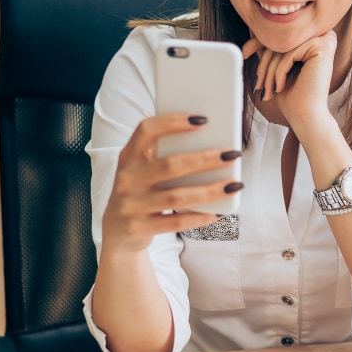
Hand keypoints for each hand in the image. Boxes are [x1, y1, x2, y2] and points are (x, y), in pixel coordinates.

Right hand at [101, 113, 242, 253]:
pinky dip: (201, 217)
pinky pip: (176, 222)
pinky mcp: (139, 227)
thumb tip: (214, 142)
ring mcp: (131, 204)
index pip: (147, 130)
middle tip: (233, 154)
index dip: (173, 122)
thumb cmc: (143, 191)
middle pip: (171, 165)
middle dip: (205, 159)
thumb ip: (167, 155)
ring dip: (210, 190)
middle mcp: (127, 178)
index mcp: (129, 156)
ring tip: (234, 185)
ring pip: (177, 196)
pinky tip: (219, 212)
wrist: (117, 232)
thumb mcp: (145, 169)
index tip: (203, 119)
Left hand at [242, 30, 337, 124]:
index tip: (244, 53)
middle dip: (264, 63)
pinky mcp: (322, 47)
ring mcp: (325, 39)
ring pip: (283, 46)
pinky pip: (289, 53)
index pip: (280, 34)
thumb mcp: (278, 65)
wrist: (306, 114)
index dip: (258, 43)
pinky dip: (279, 72)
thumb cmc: (293, 94)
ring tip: (267, 90)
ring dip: (269, 70)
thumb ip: (271, 47)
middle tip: (258, 84)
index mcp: (314, 37)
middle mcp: (323, 34)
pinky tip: (280, 88)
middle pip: (281, 39)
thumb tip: (253, 30)